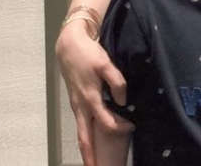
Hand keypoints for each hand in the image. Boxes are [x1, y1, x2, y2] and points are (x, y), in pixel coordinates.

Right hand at [56, 21, 133, 165]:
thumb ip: (116, 81)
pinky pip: (81, 124)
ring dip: (87, 148)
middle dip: (90, 156)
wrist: (68, 46)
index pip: (105, 122)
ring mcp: (76, 105)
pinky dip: (85, 135)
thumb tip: (123, 100)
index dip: (119, 127)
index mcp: (90, 98)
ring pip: (81, 132)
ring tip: (93, 161)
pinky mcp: (75, 101)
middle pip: (84, 138)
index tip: (132, 127)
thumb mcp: (105, 63)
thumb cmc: (88, 54)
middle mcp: (80, 106)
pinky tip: (92, 138)